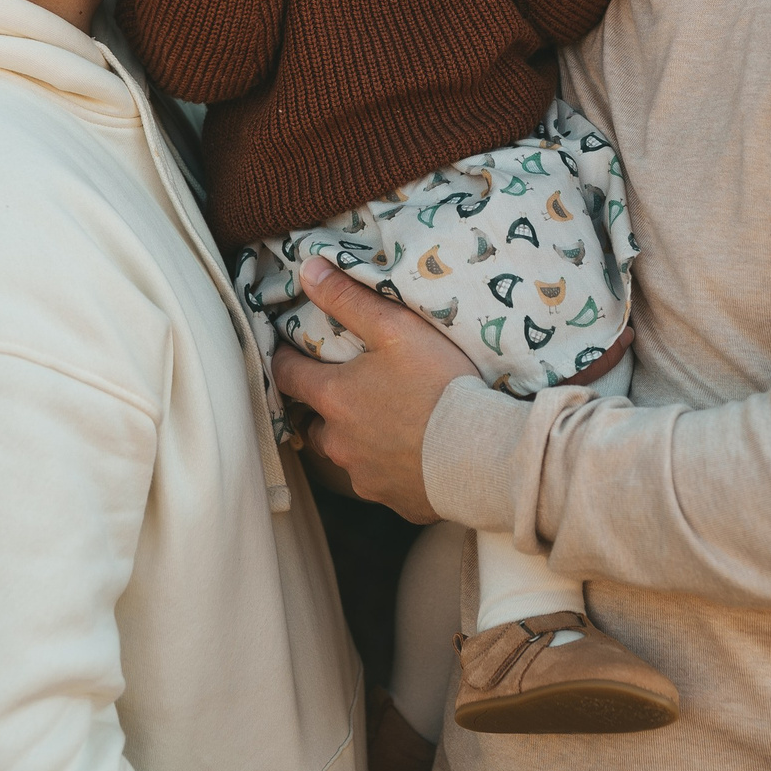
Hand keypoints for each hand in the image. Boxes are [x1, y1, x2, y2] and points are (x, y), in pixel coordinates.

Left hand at [272, 256, 478, 522]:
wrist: (483, 455)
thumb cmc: (440, 385)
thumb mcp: (397, 329)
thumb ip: (349, 299)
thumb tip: (307, 270)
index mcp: (334, 398)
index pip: (288, 375)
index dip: (287, 359)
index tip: (294, 350)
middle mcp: (339, 442)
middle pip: (314, 421)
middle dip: (324, 406)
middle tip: (348, 388)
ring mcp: (364, 476)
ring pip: (346, 454)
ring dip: (355, 439)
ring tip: (384, 422)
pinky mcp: (393, 500)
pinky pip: (380, 481)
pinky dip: (388, 467)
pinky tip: (412, 454)